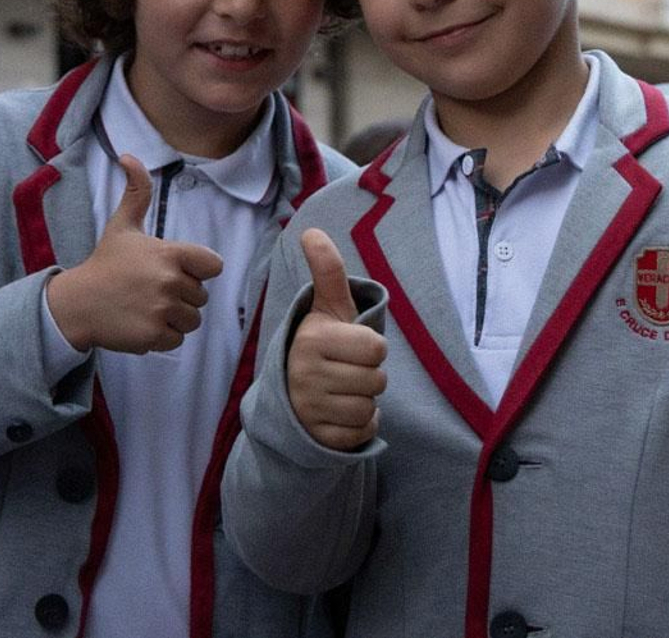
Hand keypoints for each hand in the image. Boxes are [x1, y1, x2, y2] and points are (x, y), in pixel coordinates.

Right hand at [45, 155, 222, 353]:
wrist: (77, 303)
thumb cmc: (105, 263)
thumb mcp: (122, 224)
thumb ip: (136, 191)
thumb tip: (128, 155)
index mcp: (170, 254)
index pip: (214, 265)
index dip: (198, 269)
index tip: (174, 269)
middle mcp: (169, 281)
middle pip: (201, 295)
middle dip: (181, 295)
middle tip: (151, 290)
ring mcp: (162, 310)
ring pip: (192, 320)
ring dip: (174, 317)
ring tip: (147, 307)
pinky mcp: (154, 336)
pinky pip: (177, 340)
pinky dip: (162, 336)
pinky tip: (141, 323)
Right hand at [287, 229, 386, 450]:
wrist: (290, 396)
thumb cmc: (322, 346)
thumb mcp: (327, 309)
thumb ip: (327, 271)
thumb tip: (311, 231)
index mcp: (313, 339)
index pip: (376, 347)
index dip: (370, 348)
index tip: (349, 347)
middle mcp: (306, 374)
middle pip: (378, 380)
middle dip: (369, 376)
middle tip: (346, 371)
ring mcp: (310, 409)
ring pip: (371, 407)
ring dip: (364, 401)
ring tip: (342, 392)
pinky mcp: (318, 437)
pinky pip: (363, 432)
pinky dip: (359, 426)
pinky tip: (340, 414)